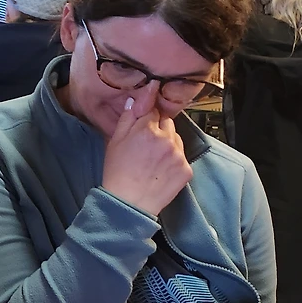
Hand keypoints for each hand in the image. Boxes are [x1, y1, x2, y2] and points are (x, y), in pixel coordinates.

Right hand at [101, 90, 190, 215]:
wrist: (129, 202)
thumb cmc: (118, 172)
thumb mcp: (115, 141)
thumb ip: (127, 117)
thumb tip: (134, 100)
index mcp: (147, 129)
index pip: (153, 109)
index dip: (146, 116)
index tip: (143, 122)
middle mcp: (167, 139)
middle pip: (167, 122)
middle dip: (159, 128)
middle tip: (146, 143)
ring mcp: (179, 155)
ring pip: (176, 138)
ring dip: (168, 142)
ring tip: (154, 158)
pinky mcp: (187, 169)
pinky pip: (182, 156)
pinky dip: (174, 160)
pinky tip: (161, 169)